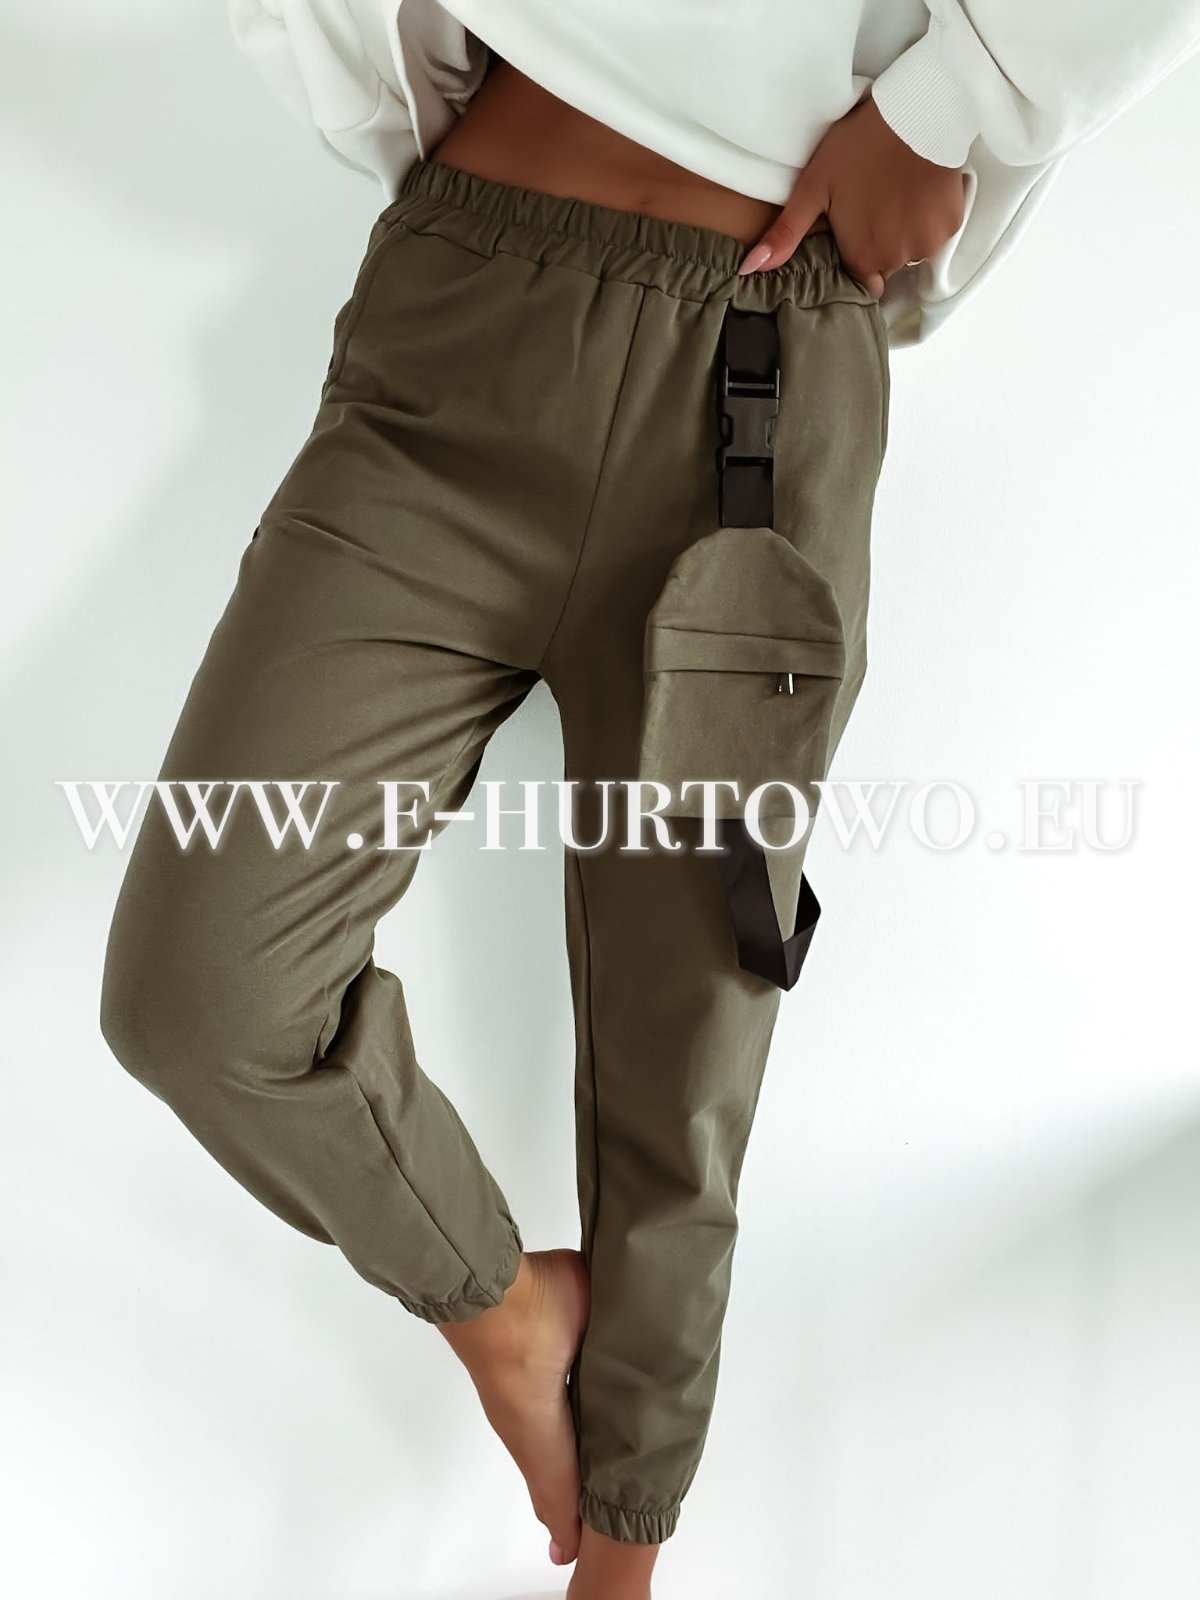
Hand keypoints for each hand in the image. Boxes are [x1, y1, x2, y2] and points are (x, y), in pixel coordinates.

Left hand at [739, 95, 967, 296]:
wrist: (916, 111)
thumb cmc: (859, 147)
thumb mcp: (813, 188)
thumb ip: (785, 235)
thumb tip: (748, 271)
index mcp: (863, 257)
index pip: (861, 282)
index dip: (856, 259)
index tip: (854, 234)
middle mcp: (898, 258)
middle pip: (886, 264)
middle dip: (878, 242)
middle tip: (872, 203)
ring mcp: (929, 242)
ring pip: (911, 249)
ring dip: (903, 230)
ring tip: (894, 193)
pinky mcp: (952, 224)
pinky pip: (936, 232)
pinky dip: (928, 217)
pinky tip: (917, 189)